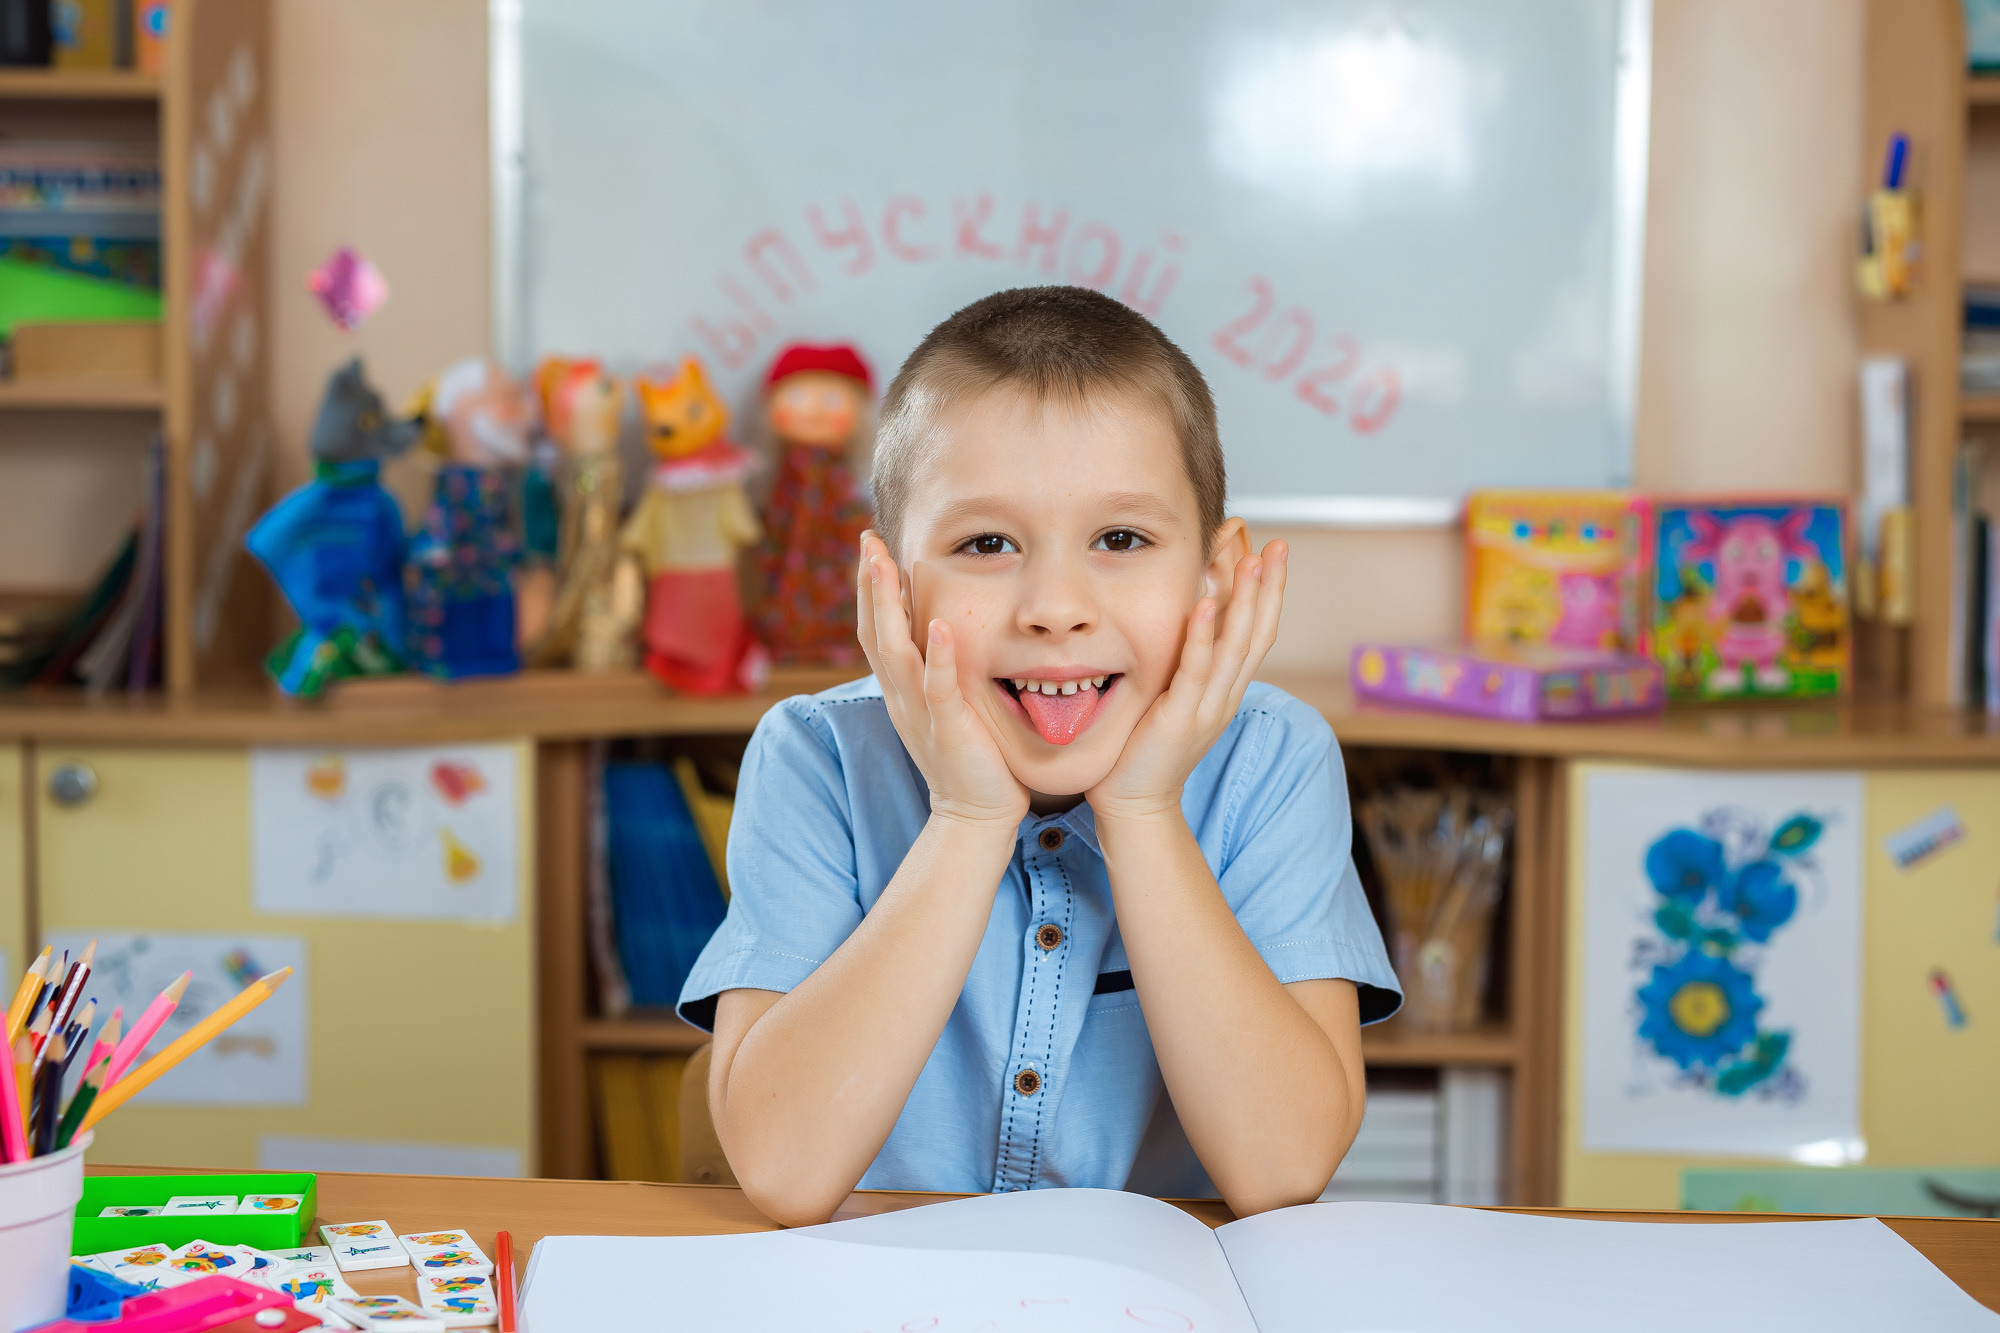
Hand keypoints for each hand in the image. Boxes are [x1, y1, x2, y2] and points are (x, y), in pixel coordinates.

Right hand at [856, 531, 1028, 829]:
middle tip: (867, 538)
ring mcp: (920, 710)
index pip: (875, 628)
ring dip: (888, 605)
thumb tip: (939, 628)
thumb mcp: (942, 705)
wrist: (975, 813)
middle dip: (869, 583)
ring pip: (894, 650)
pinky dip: (936, 655)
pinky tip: (938, 625)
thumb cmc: (969, 756)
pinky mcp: (948, 727)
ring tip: (884, 564)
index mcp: (899, 688)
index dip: (869, 587)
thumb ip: (935, 670)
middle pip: (874, 629)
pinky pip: (938, 687)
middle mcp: (900, 694)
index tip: (871, 546)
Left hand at [1089, 541, 1288, 822]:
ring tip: (1252, 561)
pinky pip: (1195, 671)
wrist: (1137, 804)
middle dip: (1269, 587)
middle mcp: (1225, 696)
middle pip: (1258, 634)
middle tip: (1278, 545)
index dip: (1268, 593)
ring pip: (1235, 647)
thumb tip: (1188, 622)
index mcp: (1226, 690)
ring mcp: (1207, 708)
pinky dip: (1201, 635)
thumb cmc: (1146, 749)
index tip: (1272, 553)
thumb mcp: (1176, 698)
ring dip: (1245, 602)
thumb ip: (1187, 664)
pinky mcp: (1180, 719)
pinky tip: (1202, 603)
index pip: (1257, 633)